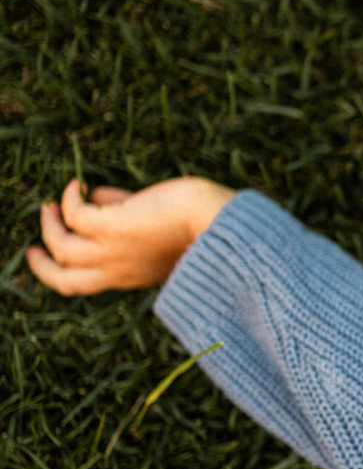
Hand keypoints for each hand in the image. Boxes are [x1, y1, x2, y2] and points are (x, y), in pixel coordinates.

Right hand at [26, 176, 234, 294]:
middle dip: (43, 265)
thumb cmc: (202, 223)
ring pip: (62, 247)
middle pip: (64, 281)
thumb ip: (126, 212)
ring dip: (51, 225)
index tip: (57, 254)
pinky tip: (77, 185)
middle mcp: (119, 269)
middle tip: (34, 248)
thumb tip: (96, 194)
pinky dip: (71, 199)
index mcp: (133, 275)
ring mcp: (114, 251)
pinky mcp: (113, 227)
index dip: (67, 270)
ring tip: (51, 205)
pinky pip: (75, 214)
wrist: (222, 225)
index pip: (90, 283)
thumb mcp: (158, 226)